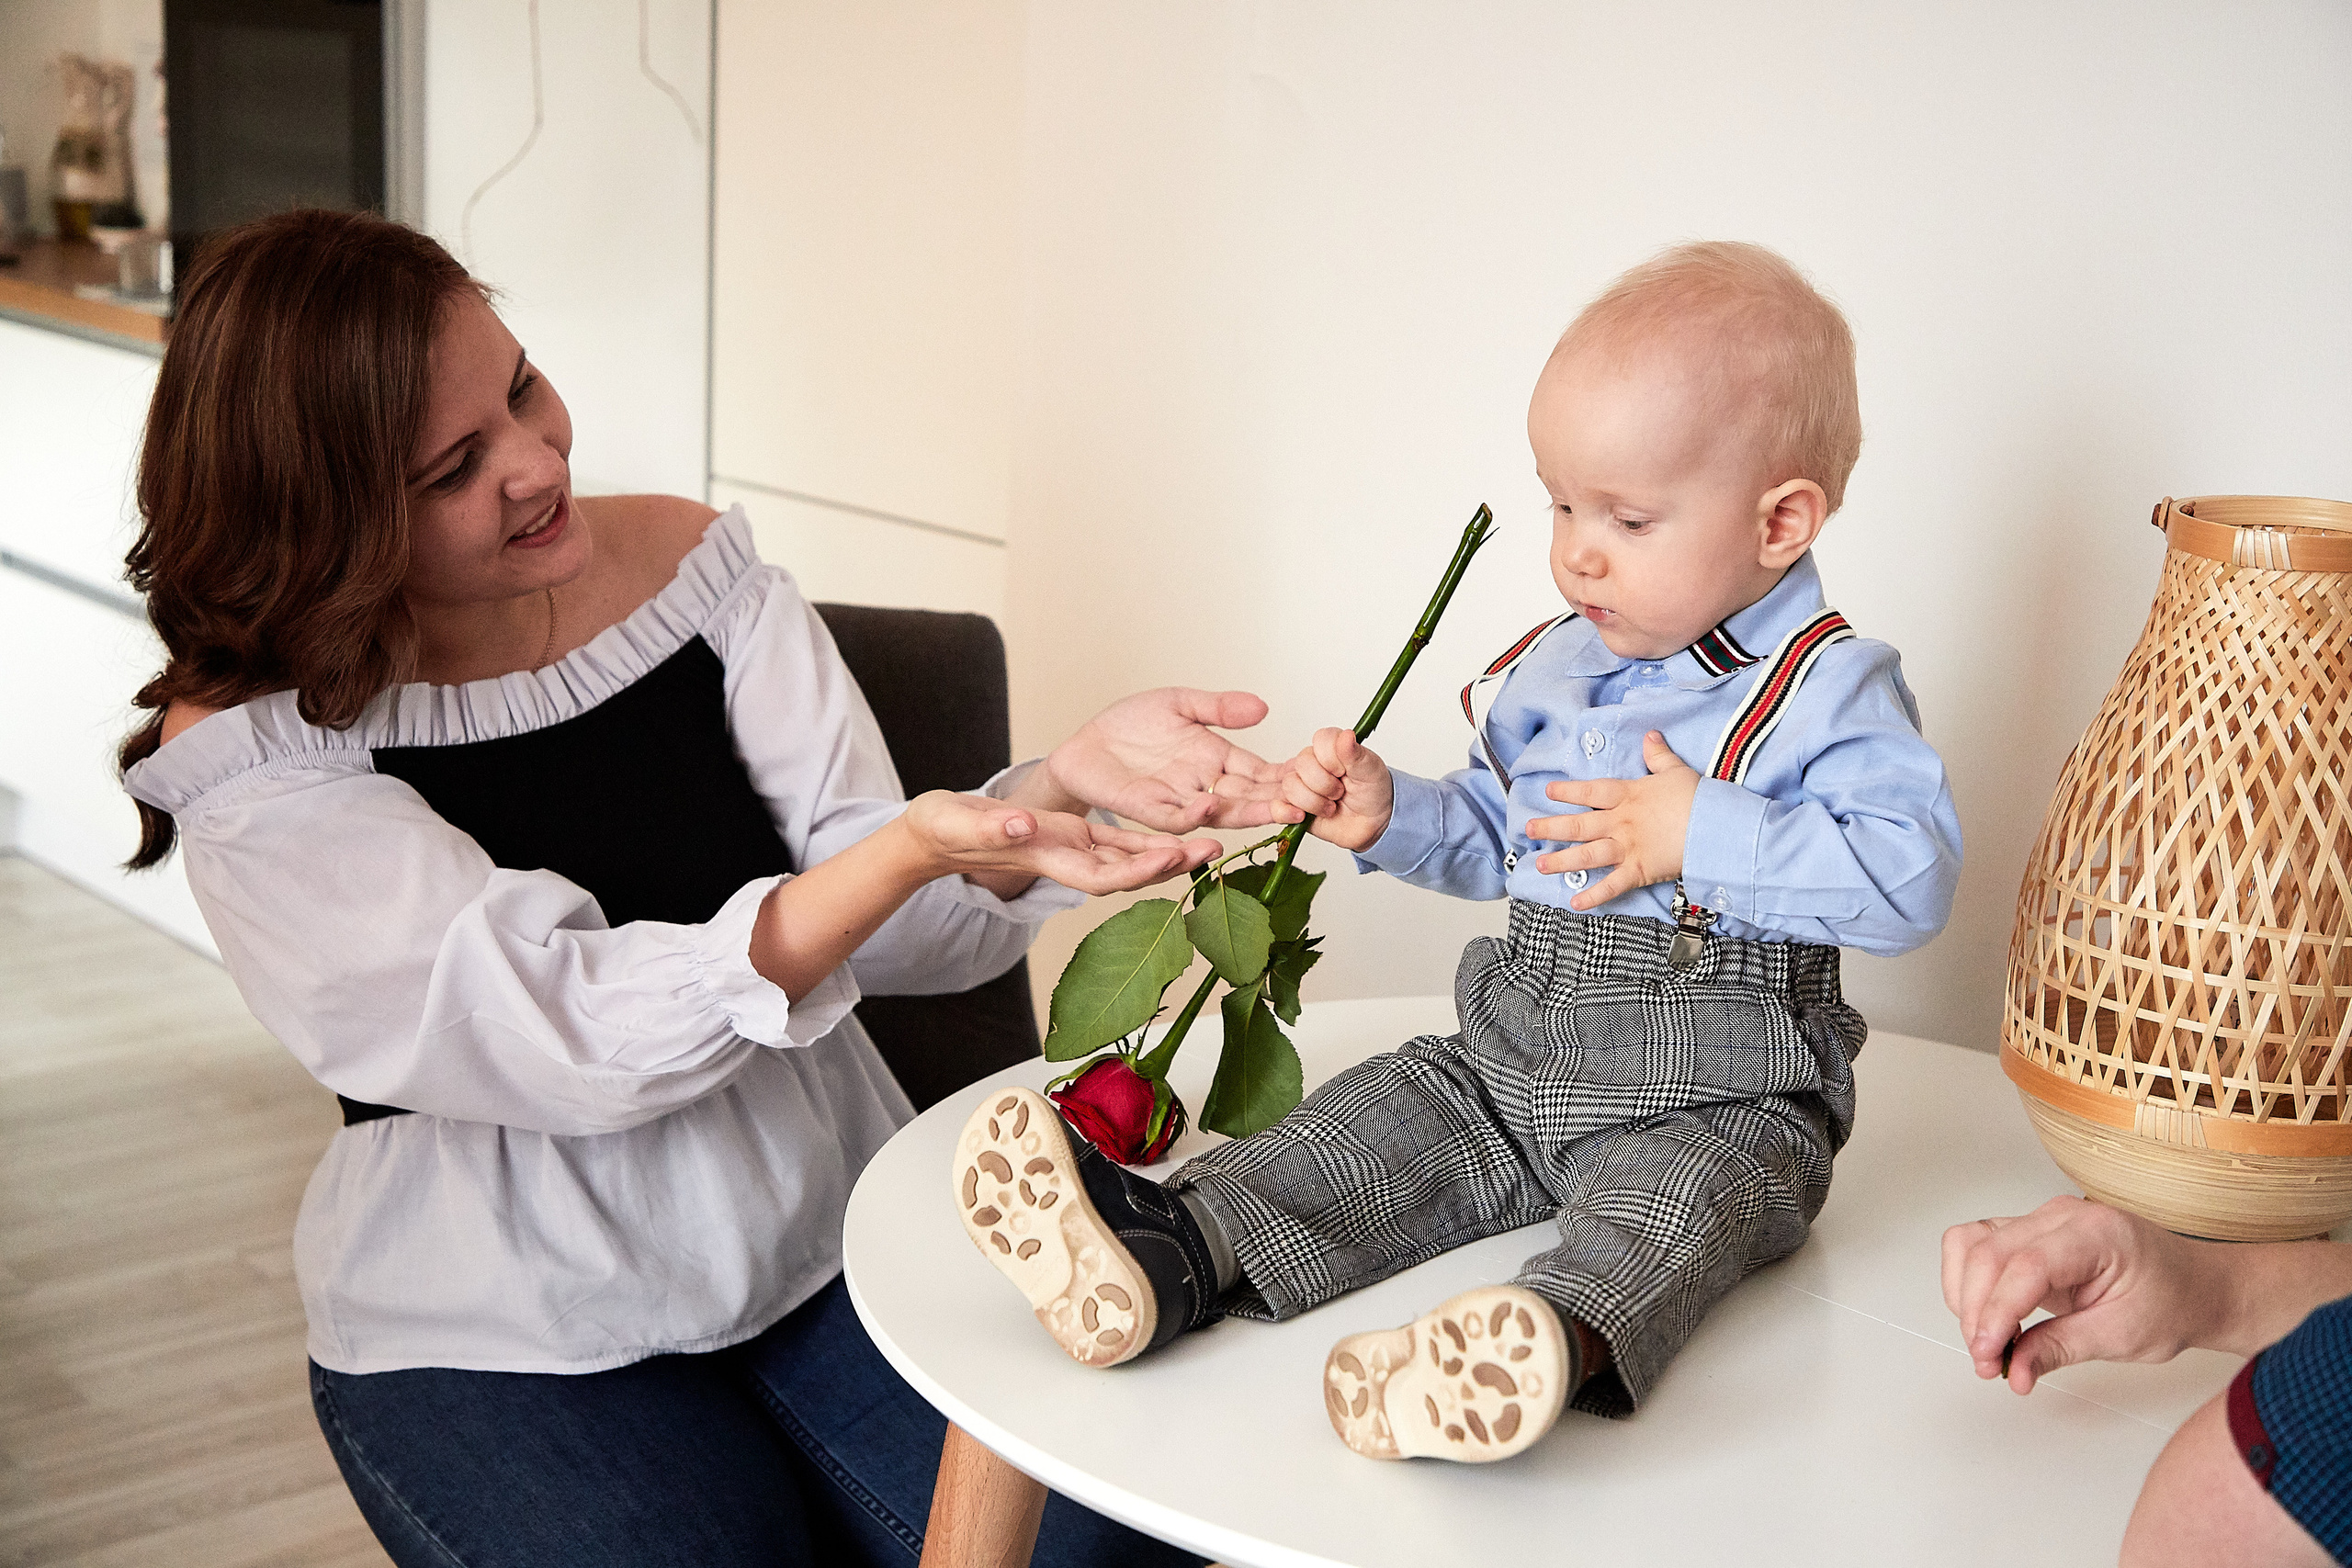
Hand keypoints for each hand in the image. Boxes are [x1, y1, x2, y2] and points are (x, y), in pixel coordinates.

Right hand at [902, 790, 1217, 895]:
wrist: (934, 832)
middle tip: (1214, 849)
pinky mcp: (1074, 835)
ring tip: (1212, 840)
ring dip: (1169, 852)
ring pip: (1130, 857)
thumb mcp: (960, 823)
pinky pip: (1119, 840)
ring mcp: (1073, 850)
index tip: (1171, 857)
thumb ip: (993, 828)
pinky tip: (1179, 830)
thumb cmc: (942, 829)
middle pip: (1128, 872)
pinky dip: (1148, 837)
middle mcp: (1067, 861)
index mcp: (1045, 861)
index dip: (1137, 871)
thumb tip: (1023, 823)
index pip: (1101, 876)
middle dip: (1171, 865)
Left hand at [1043, 689, 1285, 831]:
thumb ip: (1219, 708)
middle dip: (1277, 801)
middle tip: (1308, 804)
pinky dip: (1193, 814)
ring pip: (1220, 812)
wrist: (1086, 744)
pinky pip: (1174, 816)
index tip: (1316, 776)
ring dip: (1248, 813)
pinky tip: (1210, 805)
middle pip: (1248, 797)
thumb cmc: (1131, 725)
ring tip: (1277, 810)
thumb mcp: (1180, 704)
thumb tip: (1263, 708)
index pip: (1259, 772)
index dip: (1285, 776)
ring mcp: (1179, 799)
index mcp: (1217, 759)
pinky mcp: (1148, 807)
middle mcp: (1204, 784)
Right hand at [1277, 728, 1392, 851]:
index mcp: (1331, 748)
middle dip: (1325, 785)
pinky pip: (1276, 806)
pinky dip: (1287, 812)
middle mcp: (1312, 763)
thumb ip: (1356, 754)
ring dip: (1314, 802)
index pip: (1320, 740)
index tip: (1345, 771)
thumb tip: (1347, 735)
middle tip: (1340, 792)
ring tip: (1331, 808)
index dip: (1331, 758)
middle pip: (1302, 764)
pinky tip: (1304, 817)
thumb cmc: (1372, 793)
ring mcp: (1301, 784)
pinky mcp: (1292, 806)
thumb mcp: (1372, 771)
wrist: (1373, 824)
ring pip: (1290, 786)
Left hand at [1526, 731, 1698, 910]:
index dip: (1568, 792)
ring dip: (1561, 861)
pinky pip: (1611, 886)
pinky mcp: (1639, 871)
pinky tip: (1574, 902)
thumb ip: (1658, 755)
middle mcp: (1620, 822)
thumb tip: (1650, 736)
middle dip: (1551, 828)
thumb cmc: (1698, 798)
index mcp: (1628, 796)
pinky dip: (1593, 896)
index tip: (1549, 792)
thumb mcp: (1676, 771)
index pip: (1590, 792)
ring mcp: (1627, 848)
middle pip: (1578, 825)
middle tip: (1528, 830)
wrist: (1716, 826)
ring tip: (1540, 864)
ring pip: (1586, 855)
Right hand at [1941, 1197, 2213, 1393]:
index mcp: (2096, 1233)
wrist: (2195, 1287)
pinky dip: (1971, 1284)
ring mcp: (2041, 1220)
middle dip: (1977, 1313)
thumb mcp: (2122, 1337)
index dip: (1999, 1312)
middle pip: (1989, 1252)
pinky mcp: (2029, 1233)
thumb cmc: (2172, 1303)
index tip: (1990, 1355)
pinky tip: (1988, 1318)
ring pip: (1971, 1244)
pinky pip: (1977, 1245)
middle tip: (1988, 1361)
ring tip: (1987, 1342)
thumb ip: (2060, 1349)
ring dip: (1966, 1297)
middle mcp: (2062, 1216)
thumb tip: (2015, 1370)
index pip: (2027, 1265)